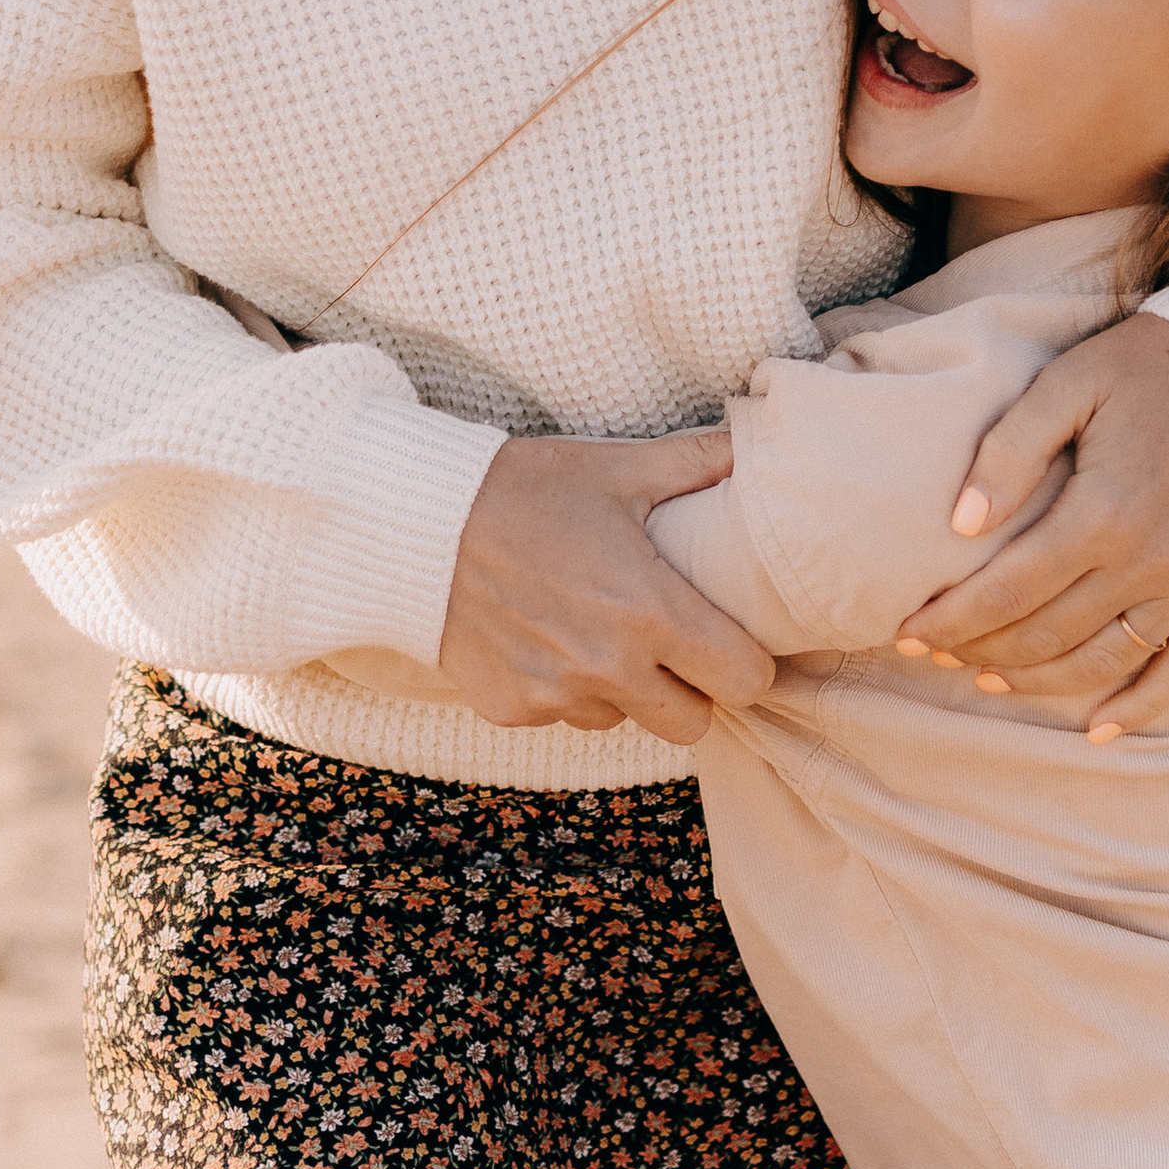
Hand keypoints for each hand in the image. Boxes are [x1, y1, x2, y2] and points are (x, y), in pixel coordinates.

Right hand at [440, 430, 776, 745]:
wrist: (417, 521)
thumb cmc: (524, 488)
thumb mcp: (616, 467)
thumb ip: (696, 462)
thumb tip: (751, 445)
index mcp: (650, 611)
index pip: (744, 679)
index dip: (747, 660)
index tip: (731, 637)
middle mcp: (608, 667)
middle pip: (693, 723)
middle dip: (692, 690)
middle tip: (671, 643)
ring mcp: (555, 696)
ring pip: (625, 721)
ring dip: (625, 690)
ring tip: (597, 628)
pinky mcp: (511, 709)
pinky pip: (563, 716)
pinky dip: (564, 689)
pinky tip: (544, 635)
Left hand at [895, 317, 1168, 736]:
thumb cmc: (1155, 364)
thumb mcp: (1071, 382)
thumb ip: (1011, 450)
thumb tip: (960, 523)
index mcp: (1101, 512)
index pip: (1005, 592)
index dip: (949, 622)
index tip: (906, 634)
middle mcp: (1149, 561)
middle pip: (1046, 635)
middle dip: (979, 652)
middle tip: (937, 656)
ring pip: (1103, 663)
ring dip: (1039, 682)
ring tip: (989, 679)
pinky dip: (1140, 707)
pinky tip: (1097, 728)